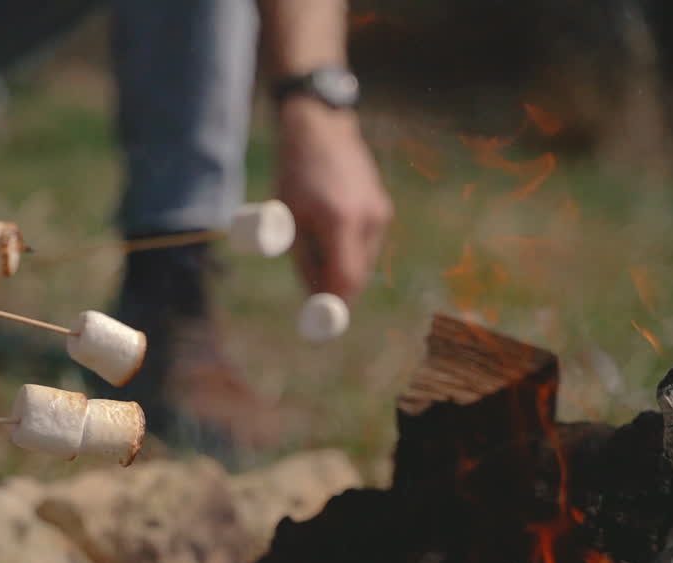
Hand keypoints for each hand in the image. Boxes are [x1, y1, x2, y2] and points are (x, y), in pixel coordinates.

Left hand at [276, 98, 392, 300]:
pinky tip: (330, 228)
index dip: (335, 303)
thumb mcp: (289, 219)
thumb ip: (305, 260)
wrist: (319, 130)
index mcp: (340, 220)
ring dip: (342, 266)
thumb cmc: (295, 174)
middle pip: (358, 274)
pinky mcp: (383, 206)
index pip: (346, 278)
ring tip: (314, 244)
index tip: (321, 321)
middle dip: (337, 288)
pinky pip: (367, 242)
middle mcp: (368, 218)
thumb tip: (314, 296)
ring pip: (364, 259)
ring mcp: (380, 211)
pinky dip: (349, 248)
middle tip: (314, 295)